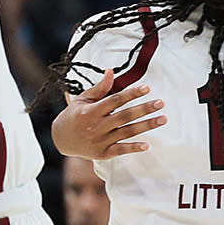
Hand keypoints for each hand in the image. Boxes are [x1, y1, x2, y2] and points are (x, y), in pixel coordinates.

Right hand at [51, 69, 165, 159]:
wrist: (60, 139)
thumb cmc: (74, 115)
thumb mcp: (83, 99)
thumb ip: (100, 88)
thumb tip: (111, 71)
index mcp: (91, 111)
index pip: (115, 100)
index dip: (131, 94)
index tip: (147, 88)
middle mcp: (97, 126)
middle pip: (124, 116)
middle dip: (144, 109)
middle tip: (160, 103)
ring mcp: (100, 141)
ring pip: (126, 132)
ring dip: (146, 126)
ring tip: (162, 119)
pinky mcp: (103, 153)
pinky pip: (120, 150)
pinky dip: (133, 148)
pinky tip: (147, 145)